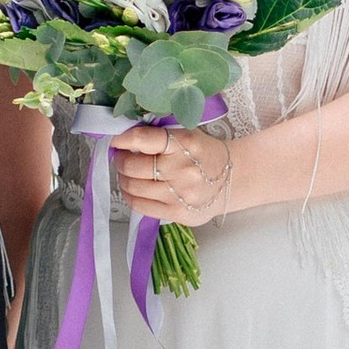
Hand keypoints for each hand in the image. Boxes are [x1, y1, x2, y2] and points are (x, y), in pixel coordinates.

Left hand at [112, 119, 236, 224]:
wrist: (233, 180)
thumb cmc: (205, 154)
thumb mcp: (188, 135)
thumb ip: (160, 136)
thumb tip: (125, 138)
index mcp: (185, 143)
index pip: (142, 139)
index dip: (122, 140)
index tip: (116, 141)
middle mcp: (182, 169)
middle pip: (133, 166)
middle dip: (121, 160)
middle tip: (121, 157)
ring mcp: (180, 193)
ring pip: (134, 187)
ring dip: (123, 179)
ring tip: (127, 174)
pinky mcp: (178, 213)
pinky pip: (141, 206)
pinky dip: (130, 197)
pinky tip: (133, 190)